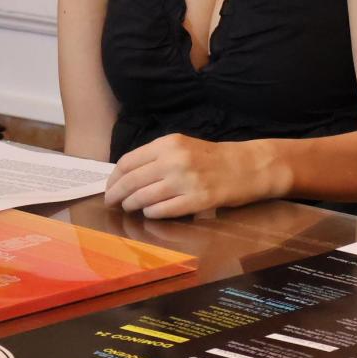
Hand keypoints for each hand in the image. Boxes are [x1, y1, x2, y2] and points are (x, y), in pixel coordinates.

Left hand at [103, 135, 284, 218]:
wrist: (247, 167)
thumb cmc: (212, 158)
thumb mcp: (182, 146)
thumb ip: (156, 157)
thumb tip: (125, 176)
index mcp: (168, 144)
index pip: (128, 162)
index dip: (113, 178)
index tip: (110, 187)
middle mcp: (175, 160)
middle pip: (131, 181)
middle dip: (117, 195)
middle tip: (112, 203)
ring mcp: (186, 181)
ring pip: (143, 198)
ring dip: (132, 206)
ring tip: (130, 209)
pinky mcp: (196, 200)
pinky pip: (162, 211)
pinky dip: (152, 214)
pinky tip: (151, 213)